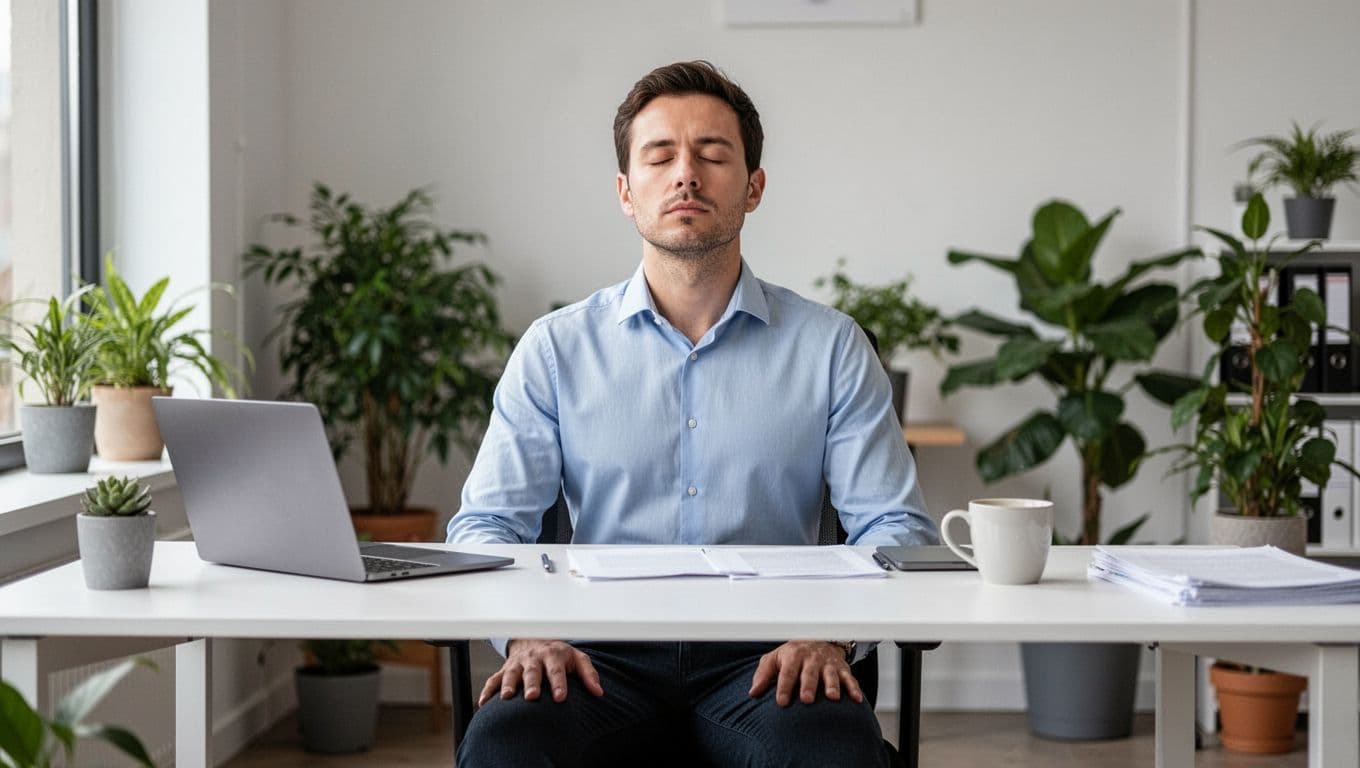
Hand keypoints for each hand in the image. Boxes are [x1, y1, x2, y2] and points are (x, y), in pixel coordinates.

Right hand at [478, 638, 604, 705]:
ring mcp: (518, 664)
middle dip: (532, 684)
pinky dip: (487, 690)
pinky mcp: (505, 670)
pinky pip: (493, 679)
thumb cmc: (559, 654)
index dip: (559, 684)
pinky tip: (483, 703)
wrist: (536, 639)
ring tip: (506, 697)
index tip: (560, 698)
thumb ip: (588, 674)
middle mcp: (534, 659)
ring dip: (508, 685)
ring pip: (511, 674)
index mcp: (553, 655)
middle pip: (532, 672)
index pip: (556, 670)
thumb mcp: (577, 659)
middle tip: (532, 696)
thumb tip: (598, 692)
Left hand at [748, 640, 862, 706]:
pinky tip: (856, 699)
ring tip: (832, 698)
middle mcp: (811, 658)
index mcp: (793, 655)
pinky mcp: (841, 669)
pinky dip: (854, 688)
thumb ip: (763, 674)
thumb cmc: (792, 654)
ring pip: (831, 674)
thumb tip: (753, 692)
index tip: (781, 701)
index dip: (784, 686)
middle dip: (808, 686)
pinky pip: (849, 678)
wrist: (816, 640)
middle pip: (809, 673)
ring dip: (832, 685)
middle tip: (807, 700)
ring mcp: (827, 664)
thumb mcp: (774, 659)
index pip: (787, 672)